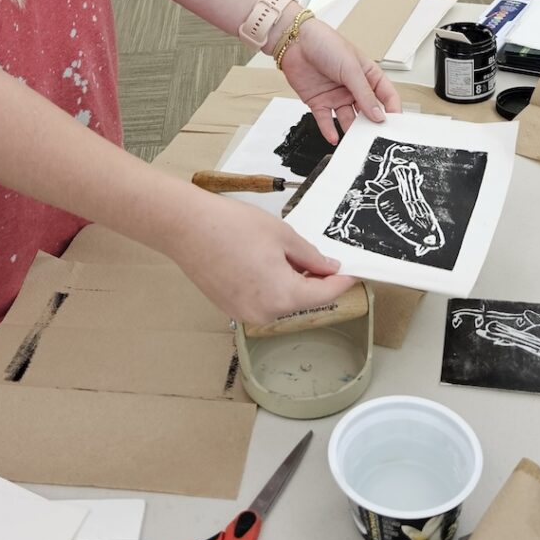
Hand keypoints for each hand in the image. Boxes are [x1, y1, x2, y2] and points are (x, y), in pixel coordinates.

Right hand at [167, 193, 355, 323]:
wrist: (186, 227)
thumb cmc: (231, 226)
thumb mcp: (283, 236)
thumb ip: (310, 257)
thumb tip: (328, 268)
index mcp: (284, 296)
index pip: (325, 294)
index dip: (343, 282)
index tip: (354, 274)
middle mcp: (266, 313)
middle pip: (304, 300)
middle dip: (316, 282)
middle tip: (324, 260)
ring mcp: (245, 313)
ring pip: (282, 302)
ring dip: (293, 284)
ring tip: (291, 257)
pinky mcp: (230, 308)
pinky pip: (262, 301)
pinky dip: (272, 287)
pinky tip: (268, 264)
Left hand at [279, 15, 401, 143]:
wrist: (295, 42)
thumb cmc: (325, 43)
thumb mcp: (351, 68)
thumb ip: (365, 94)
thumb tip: (378, 114)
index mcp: (367, 75)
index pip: (386, 96)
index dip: (393, 110)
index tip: (395, 123)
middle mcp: (353, 87)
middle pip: (368, 111)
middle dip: (372, 124)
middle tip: (374, 135)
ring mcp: (336, 96)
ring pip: (347, 119)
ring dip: (351, 130)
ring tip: (355, 139)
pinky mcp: (319, 102)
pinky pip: (326, 120)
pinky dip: (329, 131)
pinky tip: (334, 138)